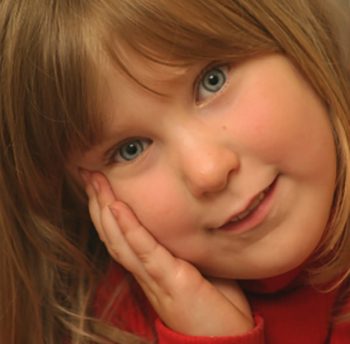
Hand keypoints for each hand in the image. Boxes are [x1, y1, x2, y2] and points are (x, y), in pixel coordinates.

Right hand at [85, 171, 252, 336]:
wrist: (226, 342)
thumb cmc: (215, 307)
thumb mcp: (198, 270)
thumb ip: (186, 248)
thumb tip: (187, 223)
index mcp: (151, 269)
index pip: (122, 237)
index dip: (107, 211)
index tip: (100, 184)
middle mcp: (146, 272)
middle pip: (114, 234)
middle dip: (98, 202)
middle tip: (88, 174)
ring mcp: (155, 277)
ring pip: (121, 240)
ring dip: (105, 210)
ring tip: (95, 182)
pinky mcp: (171, 281)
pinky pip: (145, 251)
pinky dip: (129, 229)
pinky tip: (117, 207)